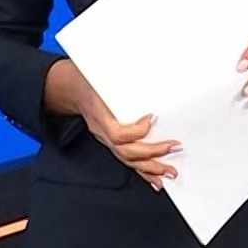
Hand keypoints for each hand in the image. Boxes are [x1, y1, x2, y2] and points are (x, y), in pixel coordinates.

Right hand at [49, 59, 181, 190]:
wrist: (73, 89)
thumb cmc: (91, 80)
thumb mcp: (101, 75)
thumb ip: (121, 77)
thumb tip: (152, 67)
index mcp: (99, 115)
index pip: (117, 133)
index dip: (136, 130)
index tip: (152, 117)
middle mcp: (102, 132)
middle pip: (126, 151)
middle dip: (153, 152)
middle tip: (174, 147)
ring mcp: (106, 140)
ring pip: (129, 160)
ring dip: (151, 168)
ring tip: (170, 171)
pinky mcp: (112, 144)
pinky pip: (128, 161)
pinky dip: (143, 172)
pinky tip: (156, 180)